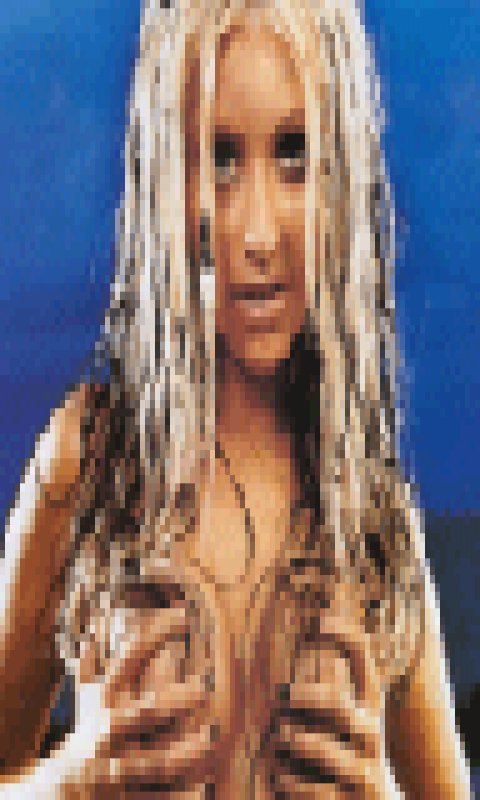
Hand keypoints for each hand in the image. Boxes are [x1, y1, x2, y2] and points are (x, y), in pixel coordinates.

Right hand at [59, 602, 228, 797]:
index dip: (153, 637)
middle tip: (203, 688)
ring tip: (210, 743)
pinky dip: (175, 796)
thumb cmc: (85, 739)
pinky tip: (199, 790)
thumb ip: (97, 666)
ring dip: (181, 754)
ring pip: (152, 762)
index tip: (182, 615)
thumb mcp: (88, 702)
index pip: (128, 662)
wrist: (56, 797)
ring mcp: (114, 770)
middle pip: (140, 715)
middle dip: (168, 703)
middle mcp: (108, 734)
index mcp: (105, 703)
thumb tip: (94, 631)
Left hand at [269, 617, 402, 798]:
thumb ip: (324, 697)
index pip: (364, 664)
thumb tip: (298, 647)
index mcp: (368, 709)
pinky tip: (280, 778)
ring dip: (288, 741)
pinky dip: (288, 780)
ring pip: (316, 747)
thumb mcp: (346, 723)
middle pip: (336, 703)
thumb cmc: (346, 755)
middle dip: (304, 697)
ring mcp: (363, 772)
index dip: (347, 638)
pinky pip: (310, 787)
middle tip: (283, 696)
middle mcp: (370, 736)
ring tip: (276, 739)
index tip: (322, 621)